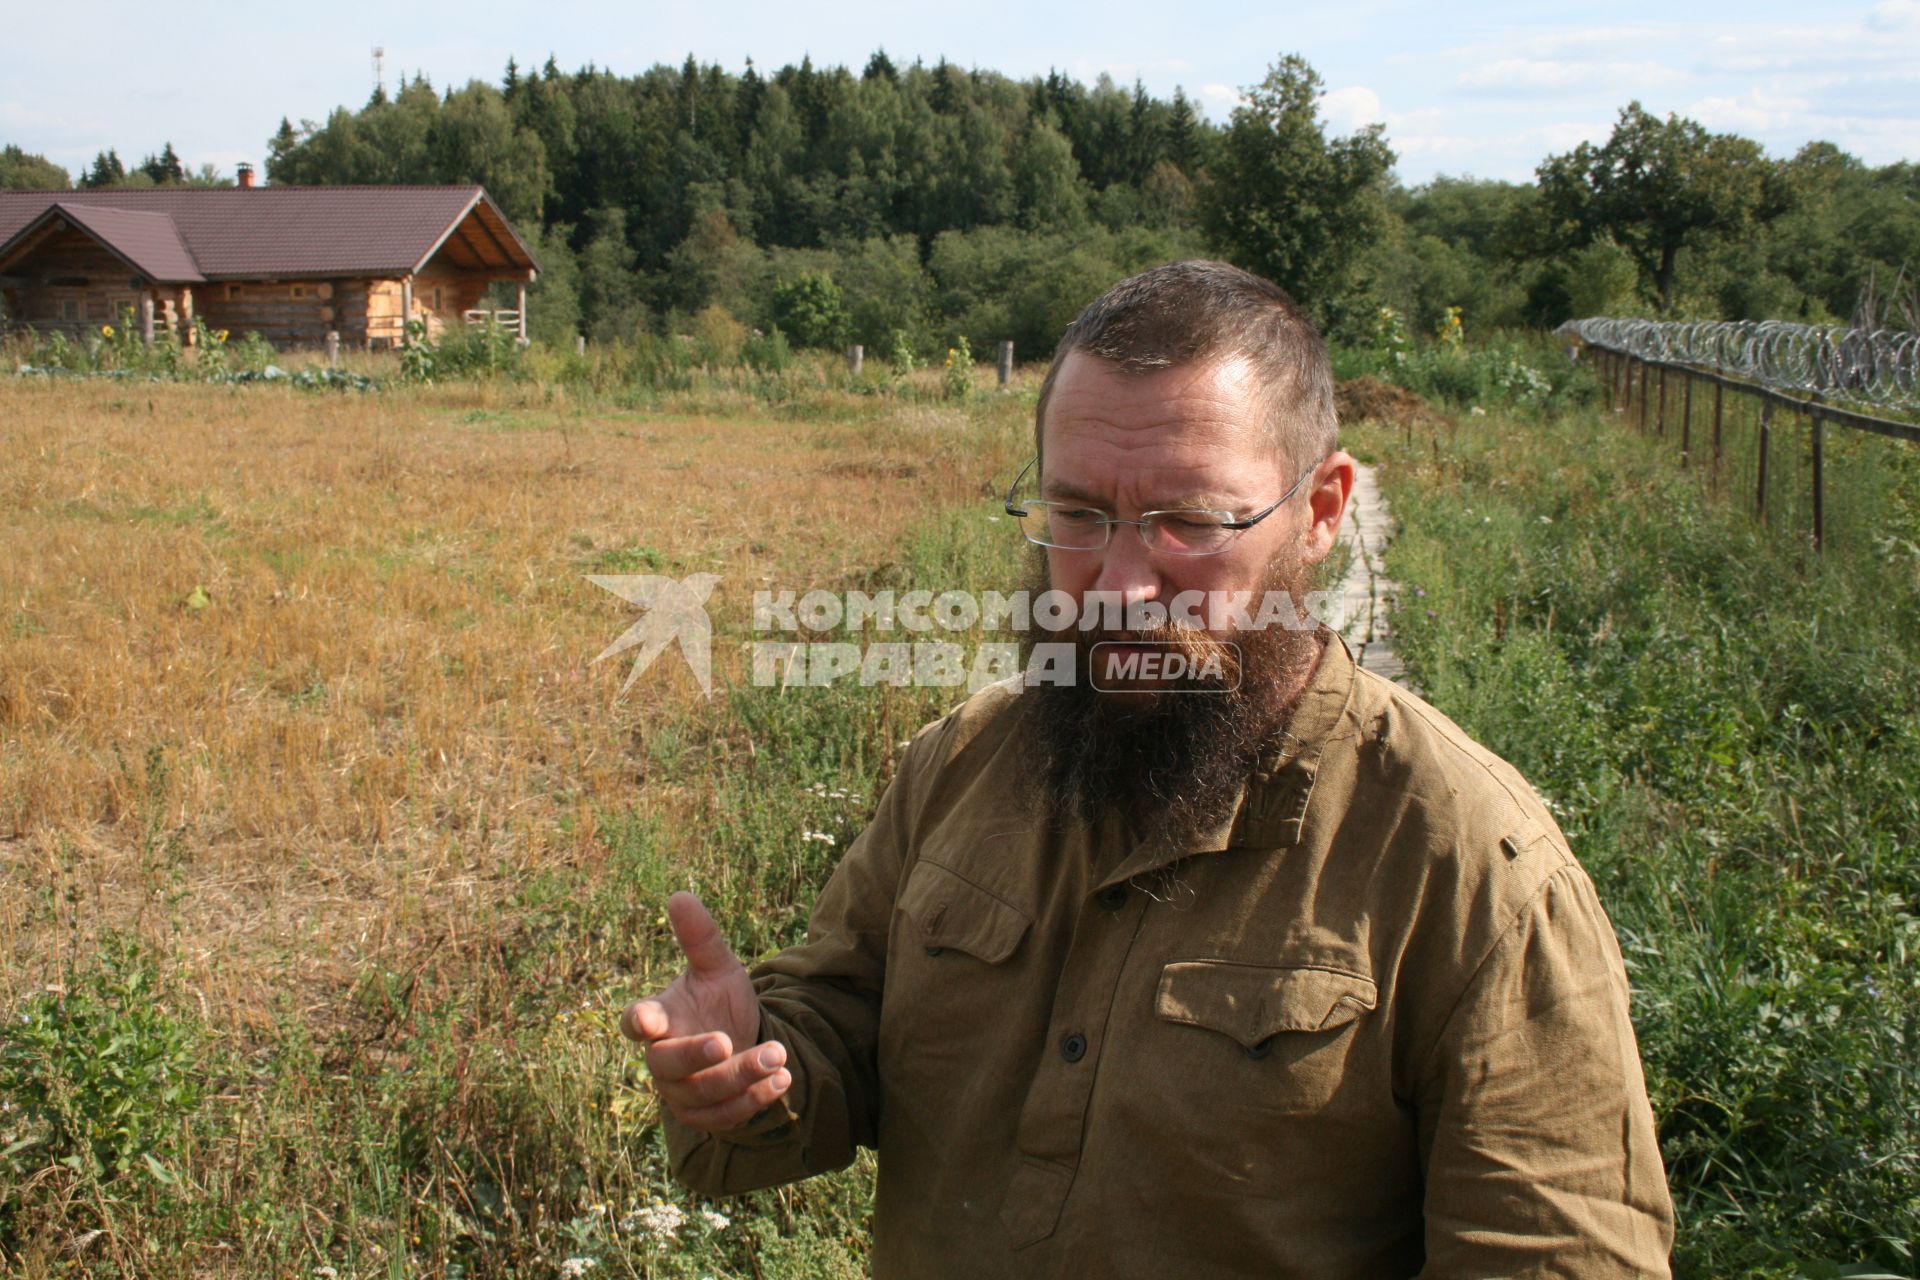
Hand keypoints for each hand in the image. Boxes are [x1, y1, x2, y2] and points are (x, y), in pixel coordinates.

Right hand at [620, 891, 792, 1131]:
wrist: (741, 1040)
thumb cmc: (719, 1001)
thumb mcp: (718, 967)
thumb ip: (700, 937)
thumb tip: (679, 895)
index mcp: (658, 1018)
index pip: (635, 1023)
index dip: (638, 1022)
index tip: (648, 1020)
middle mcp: (662, 1059)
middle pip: (666, 1065)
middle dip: (696, 1055)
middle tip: (726, 1041)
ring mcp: (680, 1092)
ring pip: (701, 1094)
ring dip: (740, 1077)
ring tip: (777, 1056)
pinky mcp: (704, 1115)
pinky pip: (724, 1115)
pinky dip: (753, 1099)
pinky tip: (782, 1078)